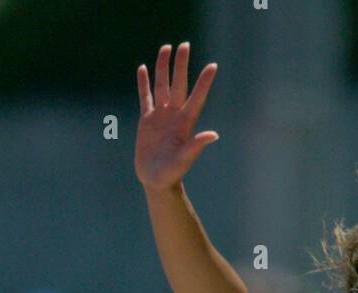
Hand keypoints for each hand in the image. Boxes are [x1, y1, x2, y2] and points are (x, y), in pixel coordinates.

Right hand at [135, 42, 218, 191]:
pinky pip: (145, 97)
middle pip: (178, 84)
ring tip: (166, 48)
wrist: (156, 181)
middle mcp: (174, 116)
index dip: (204, 82)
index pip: (196, 97)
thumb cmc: (172, 174)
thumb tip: (213, 135)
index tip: (212, 66)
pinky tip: (144, 69)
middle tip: (184, 44)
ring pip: (162, 86)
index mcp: (185, 124)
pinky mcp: (147, 120)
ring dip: (164, 67)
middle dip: (181, 65)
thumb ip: (196, 146)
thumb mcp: (184, 160)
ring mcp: (161, 117)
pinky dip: (144, 83)